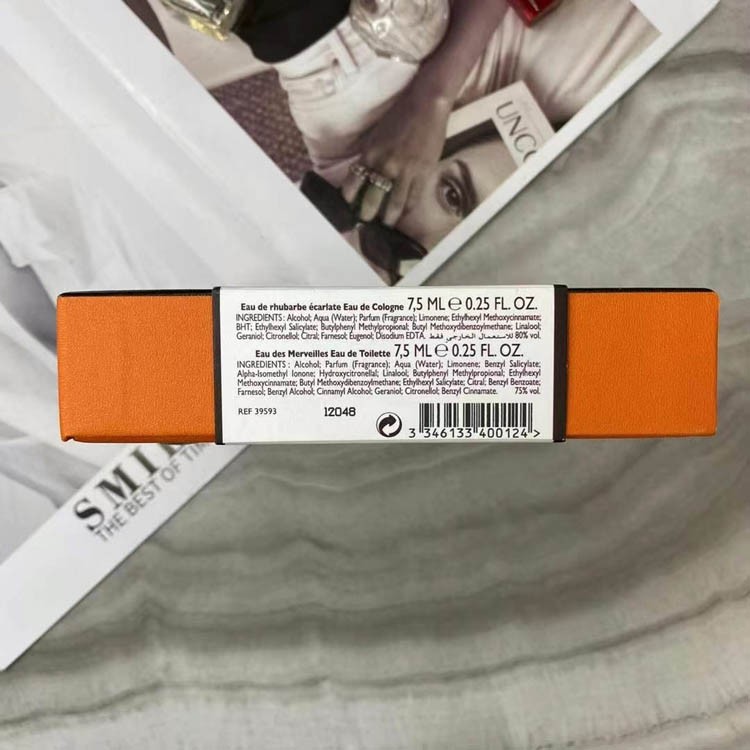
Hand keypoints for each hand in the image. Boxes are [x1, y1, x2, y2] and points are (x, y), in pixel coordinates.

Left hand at [342, 91, 451, 226]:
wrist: (426, 106)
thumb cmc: (400, 117)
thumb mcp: (376, 136)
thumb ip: (370, 156)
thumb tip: (364, 175)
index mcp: (370, 154)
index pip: (353, 183)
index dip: (349, 197)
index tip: (350, 204)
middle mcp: (385, 165)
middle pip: (372, 200)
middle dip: (368, 214)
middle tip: (367, 220)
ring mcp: (405, 172)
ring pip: (394, 205)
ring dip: (389, 218)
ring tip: (386, 223)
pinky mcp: (423, 173)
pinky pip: (413, 199)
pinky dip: (407, 209)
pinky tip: (404, 213)